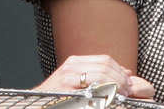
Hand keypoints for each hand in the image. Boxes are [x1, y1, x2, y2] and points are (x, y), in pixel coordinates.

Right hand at [34, 54, 154, 98]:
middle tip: (127, 90)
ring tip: (120, 95)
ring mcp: (67, 79)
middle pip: (104, 67)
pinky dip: (104, 94)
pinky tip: (108, 99)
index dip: (119, 69)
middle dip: (120, 79)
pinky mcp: (66, 91)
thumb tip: (126, 73)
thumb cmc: (58, 96)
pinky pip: (91, 91)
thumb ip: (99, 74)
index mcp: (75, 62)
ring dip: (115, 86)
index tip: (128, 80)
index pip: (105, 60)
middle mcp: (71, 67)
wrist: (36, 105)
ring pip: (101, 77)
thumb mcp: (78, 80)